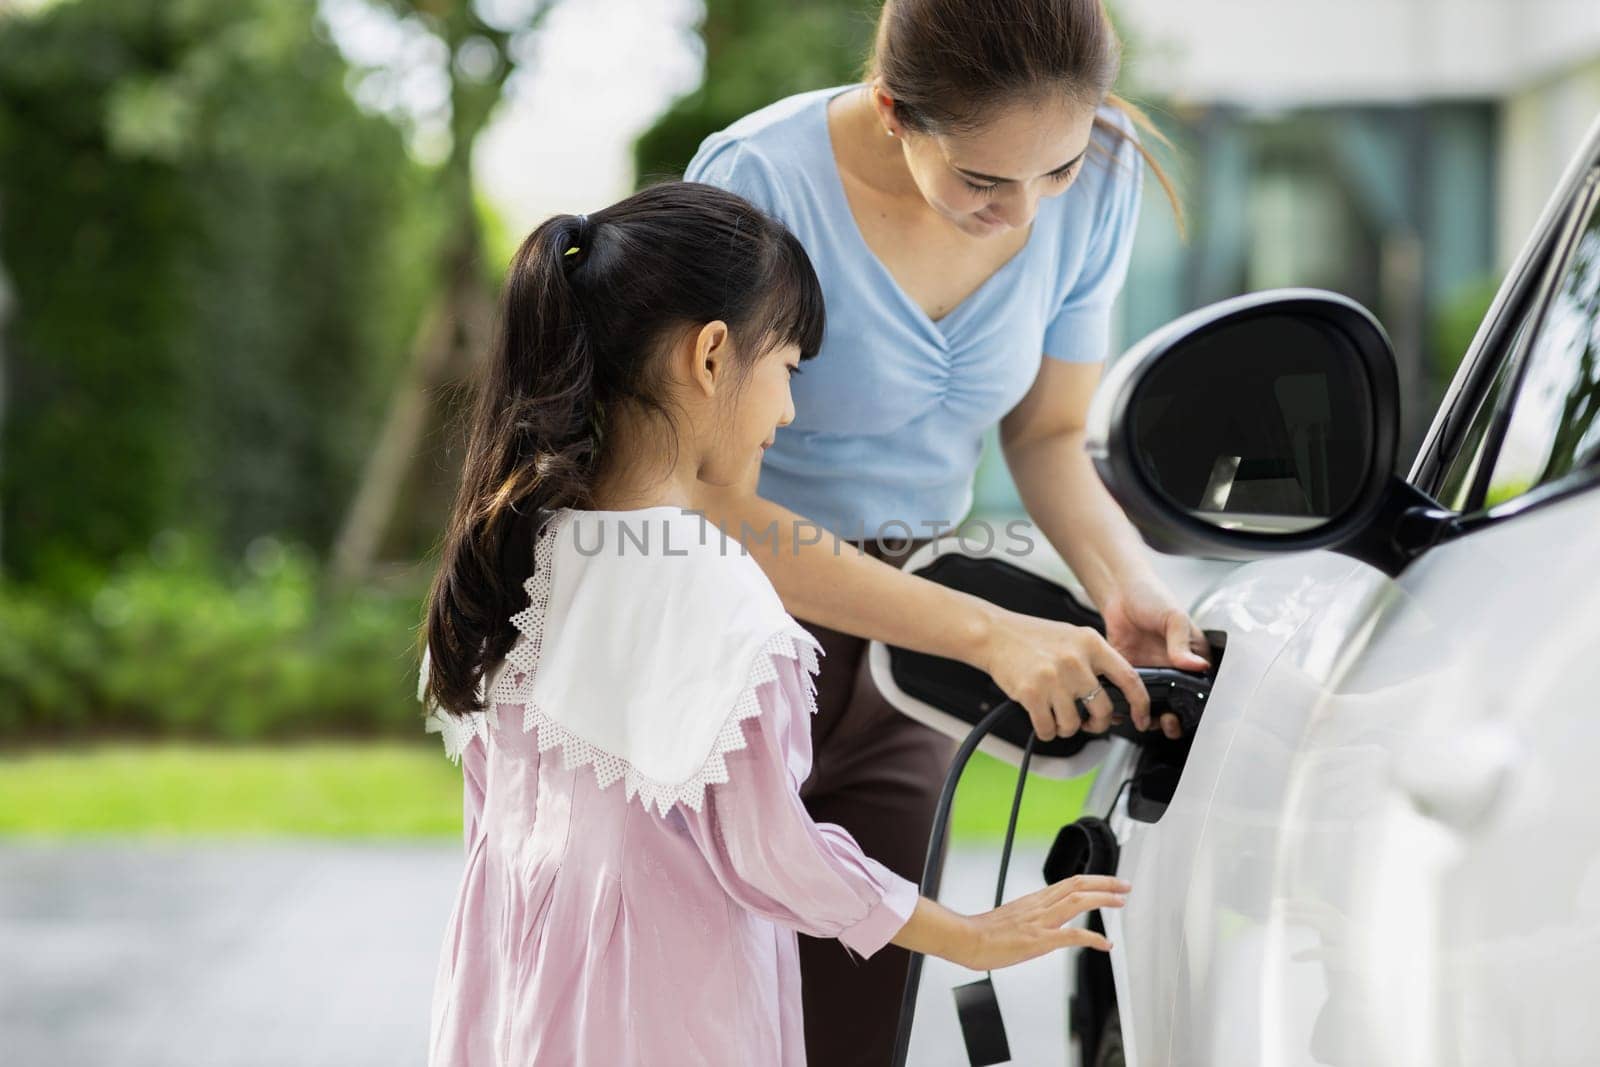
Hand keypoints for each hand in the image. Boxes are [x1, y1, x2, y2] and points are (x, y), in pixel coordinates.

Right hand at [954, 874, 1129, 970]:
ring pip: (1077, 901)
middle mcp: (1040, 906)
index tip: (1109, 883)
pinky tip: (1104, 943)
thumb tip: (1040, 923)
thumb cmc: (984, 933)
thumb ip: (1030, 918)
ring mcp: (1040, 921)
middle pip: (1078, 885)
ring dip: (1103, 899)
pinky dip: (1092, 937)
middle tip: (1124, 885)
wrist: (967, 939)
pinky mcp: (1039, 940)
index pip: (1069, 883)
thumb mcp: (1012, 918)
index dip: (1092, 881)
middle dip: (1104, 883)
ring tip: (1121, 901)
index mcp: (1034, 900)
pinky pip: (1072, 935)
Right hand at [976, 609, 1148, 740]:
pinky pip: (1048, 729)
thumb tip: (1118, 693)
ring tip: (1056, 715)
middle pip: (1102, 709)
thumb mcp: (1073, 638)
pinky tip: (1041, 719)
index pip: (1129, 678)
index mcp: (1091, 643)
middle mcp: (1075, 660)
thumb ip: (1096, 660)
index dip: (1140, 704)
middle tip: (1089, 723)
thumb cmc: (1032, 637)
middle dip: (1098, 724)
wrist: (995, 634)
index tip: (1141, 718)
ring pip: (1073, 724)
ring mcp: (1054, 678)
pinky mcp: (1032, 693)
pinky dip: (1046, 731)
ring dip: (1066, 728)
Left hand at [1099, 574, 1210, 736]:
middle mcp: (1172, 668)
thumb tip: (1195, 665)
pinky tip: (1120, 709)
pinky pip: (1126, 694)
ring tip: (1143, 720)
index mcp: (1191, 657)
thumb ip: (1182, 642)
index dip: (1194, 705)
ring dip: (1147, 715)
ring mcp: (1150, 672)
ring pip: (1151, 704)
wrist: (1120, 592)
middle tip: (1166, 722)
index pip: (1198, 688)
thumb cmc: (1152, 597)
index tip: (1185, 714)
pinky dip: (1123, 705)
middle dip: (1172, 719)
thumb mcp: (1174, 617)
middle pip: (1175, 702)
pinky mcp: (1127, 672)